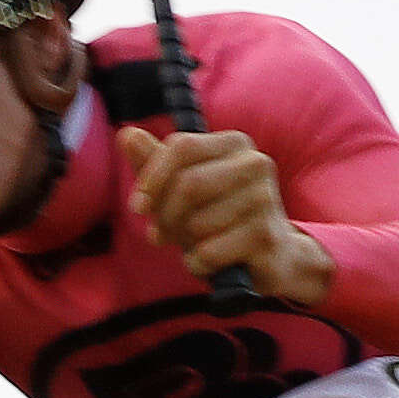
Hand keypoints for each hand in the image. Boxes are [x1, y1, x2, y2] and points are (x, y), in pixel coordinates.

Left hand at [119, 127, 332, 308]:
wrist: (272, 256)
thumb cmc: (220, 218)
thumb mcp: (185, 188)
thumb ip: (156, 164)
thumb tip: (126, 134)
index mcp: (234, 143)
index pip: (181, 146)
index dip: (152, 178)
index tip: (138, 206)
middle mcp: (255, 163)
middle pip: (188, 183)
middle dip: (165, 215)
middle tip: (162, 234)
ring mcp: (265, 199)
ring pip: (197, 222)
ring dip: (183, 243)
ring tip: (195, 244)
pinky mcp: (265, 236)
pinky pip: (209, 251)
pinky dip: (197, 263)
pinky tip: (208, 261)